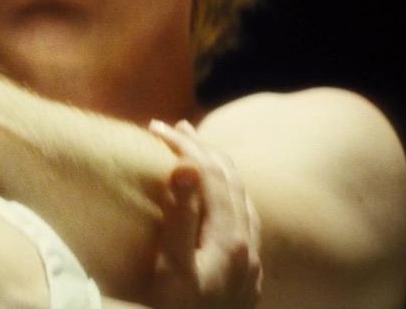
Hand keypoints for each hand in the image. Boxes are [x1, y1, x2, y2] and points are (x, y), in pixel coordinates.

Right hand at [146, 120, 261, 308]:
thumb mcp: (172, 270)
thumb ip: (181, 218)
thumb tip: (187, 166)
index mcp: (229, 238)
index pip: (210, 174)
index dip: (185, 145)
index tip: (156, 128)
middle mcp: (247, 245)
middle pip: (230, 181)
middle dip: (201, 149)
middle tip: (172, 127)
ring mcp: (249, 262)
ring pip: (242, 200)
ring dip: (217, 171)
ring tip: (195, 153)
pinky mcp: (246, 278)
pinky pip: (244, 222)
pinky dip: (227, 198)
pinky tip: (218, 205)